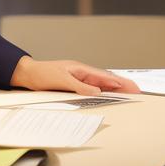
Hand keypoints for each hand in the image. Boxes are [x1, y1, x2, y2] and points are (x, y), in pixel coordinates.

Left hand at [10, 58, 141, 95]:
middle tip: (137, 91)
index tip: (133, 87)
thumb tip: (97, 91)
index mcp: (81, 70)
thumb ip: (80, 86)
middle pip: (106, 80)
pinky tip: (107, 95)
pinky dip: (103, 92)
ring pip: (101, 85)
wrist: (27, 74)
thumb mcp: (61, 80)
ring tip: (127, 95)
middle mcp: (82, 73)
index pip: (105, 77)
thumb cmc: (42, 74)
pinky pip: (92, 89)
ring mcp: (78, 79)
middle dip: (122, 86)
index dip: (120, 83)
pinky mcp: (73, 85)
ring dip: (114, 89)